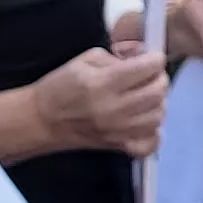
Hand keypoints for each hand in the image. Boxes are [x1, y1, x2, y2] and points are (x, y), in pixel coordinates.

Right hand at [33, 44, 167, 155]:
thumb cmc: (60, 87)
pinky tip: (144, 121)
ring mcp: (118, 130)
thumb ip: (117, 56)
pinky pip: (151, 143)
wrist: (43, 121)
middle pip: (158, 92)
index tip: (150, 58)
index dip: (154, 59)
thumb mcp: (85, 60)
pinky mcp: (119, 146)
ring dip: (157, 103)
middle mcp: (114, 108)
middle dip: (159, 78)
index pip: (148, 68)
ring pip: (159, 115)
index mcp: (103, 83)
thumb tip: (141, 57)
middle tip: (148, 76)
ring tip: (144, 96)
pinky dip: (154, 132)